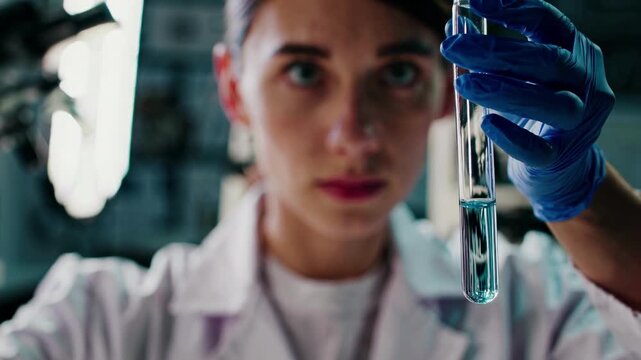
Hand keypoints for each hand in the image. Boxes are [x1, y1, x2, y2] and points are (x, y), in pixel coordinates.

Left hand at [440, 0, 614, 221]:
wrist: (558, 165)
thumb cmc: (534, 111)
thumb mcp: (516, 75)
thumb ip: (491, 53)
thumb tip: (455, 30)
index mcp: (574, 52)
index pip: (548, 22)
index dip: (513, 9)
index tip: (474, 3)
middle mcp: (584, 82)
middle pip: (547, 60)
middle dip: (495, 51)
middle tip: (453, 47)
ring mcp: (578, 122)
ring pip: (552, 104)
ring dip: (503, 91)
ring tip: (464, 84)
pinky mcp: (561, 157)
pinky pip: (540, 150)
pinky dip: (513, 138)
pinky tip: (488, 124)